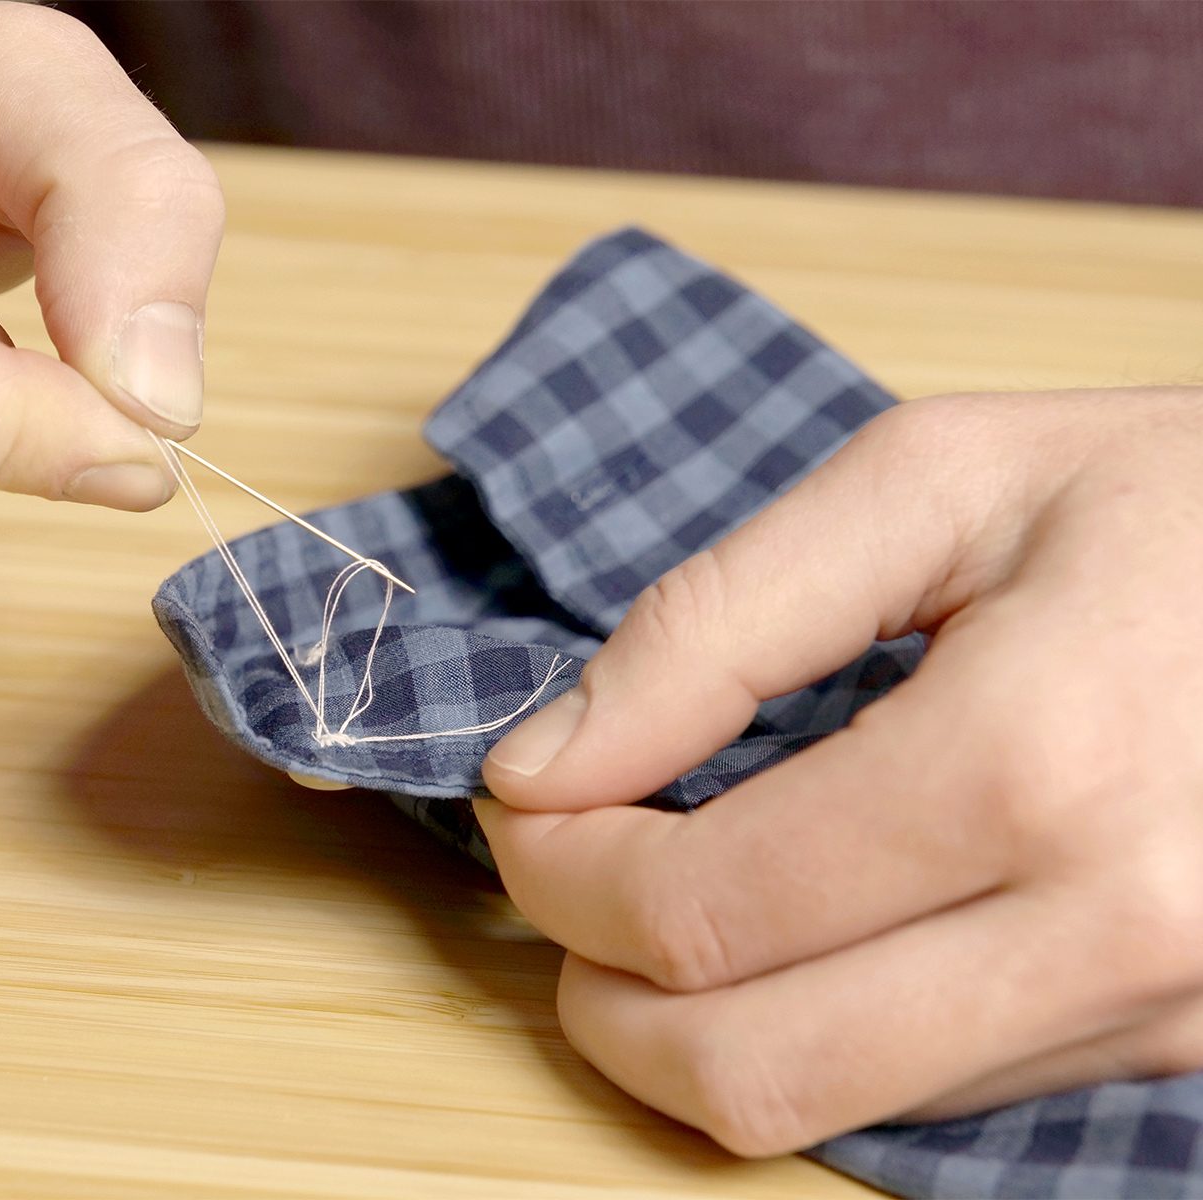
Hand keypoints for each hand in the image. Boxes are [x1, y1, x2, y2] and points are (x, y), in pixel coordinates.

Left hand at [478, 389, 1202, 1155]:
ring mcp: (1161, 1015)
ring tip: (675, 897)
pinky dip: (817, 1030)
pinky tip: (805, 928)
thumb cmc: (1165, 502)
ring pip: (831, 1107)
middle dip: (600, 991)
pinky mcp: (1181, 1048)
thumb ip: (714, 623)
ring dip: (695, 1022)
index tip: (527, 806)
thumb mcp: (932, 484)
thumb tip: (545, 761)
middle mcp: (1112, 929)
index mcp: (1034, 761)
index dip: (559, 870)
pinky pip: (935, 1100)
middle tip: (569, 881)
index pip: (703, 906)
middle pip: (750, 1064)